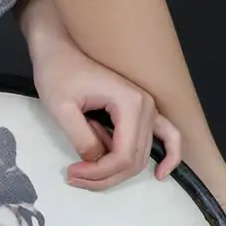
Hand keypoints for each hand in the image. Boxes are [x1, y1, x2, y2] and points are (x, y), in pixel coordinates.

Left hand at [27, 26, 181, 191]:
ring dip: (117, 173)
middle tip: (74, 176)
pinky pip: (167, 136)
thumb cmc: (58, 73)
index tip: (71, 172)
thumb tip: (96, 161)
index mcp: (129, 103)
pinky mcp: (143, 110)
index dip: (98, 172)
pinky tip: (160, 173)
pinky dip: (168, 155)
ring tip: (87, 174)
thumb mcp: (61, 108)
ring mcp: (148, 108)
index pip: (123, 155)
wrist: (60, 48)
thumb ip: (81, 138)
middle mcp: (146, 106)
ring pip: (142, 156)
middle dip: (104, 176)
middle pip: (134, 160)